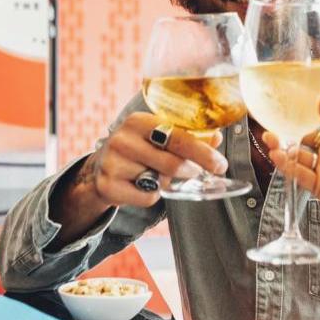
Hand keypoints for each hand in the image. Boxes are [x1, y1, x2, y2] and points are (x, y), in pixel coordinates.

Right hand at [81, 112, 226, 208]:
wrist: (99, 169)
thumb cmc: (137, 150)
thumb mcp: (156, 137)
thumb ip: (187, 137)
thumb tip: (216, 138)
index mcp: (138, 121)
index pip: (178, 137)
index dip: (203, 152)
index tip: (220, 164)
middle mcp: (123, 139)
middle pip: (172, 163)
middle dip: (192, 170)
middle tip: (198, 173)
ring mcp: (113, 163)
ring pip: (160, 182)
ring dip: (168, 182)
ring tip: (157, 174)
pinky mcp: (108, 185)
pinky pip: (147, 197)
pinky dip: (152, 195)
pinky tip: (141, 185)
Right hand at [265, 91, 319, 230]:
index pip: (314, 123)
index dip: (297, 118)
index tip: (281, 109)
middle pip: (301, 141)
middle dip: (285, 136)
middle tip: (269, 130)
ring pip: (298, 158)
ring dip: (284, 151)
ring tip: (271, 142)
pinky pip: (301, 176)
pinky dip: (289, 167)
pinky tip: (279, 157)